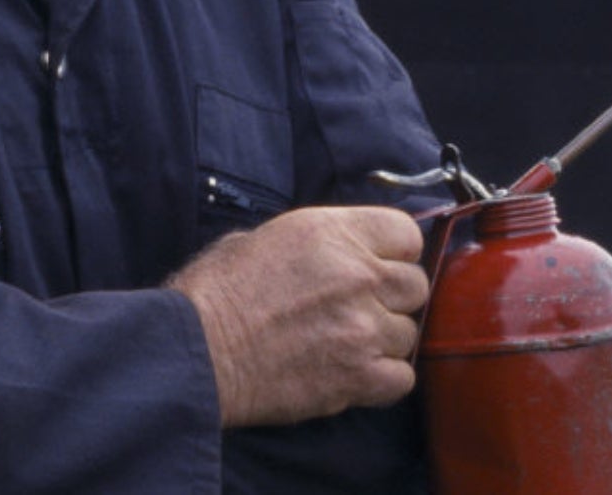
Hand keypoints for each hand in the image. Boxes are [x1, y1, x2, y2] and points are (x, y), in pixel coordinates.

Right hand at [165, 205, 428, 427]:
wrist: (197, 352)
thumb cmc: (214, 295)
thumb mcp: (260, 239)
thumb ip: (314, 245)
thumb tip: (333, 254)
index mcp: (334, 232)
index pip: (407, 234)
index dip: (394, 253)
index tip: (379, 266)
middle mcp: (358, 274)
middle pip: (415, 285)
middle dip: (392, 298)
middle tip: (360, 310)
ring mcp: (363, 327)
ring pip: (408, 333)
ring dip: (383, 341)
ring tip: (347, 346)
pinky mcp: (358, 376)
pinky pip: (402, 378)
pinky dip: (383, 380)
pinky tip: (354, 374)